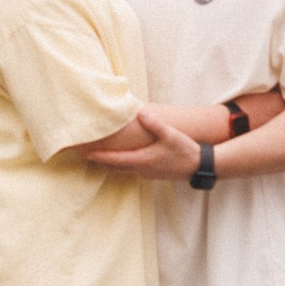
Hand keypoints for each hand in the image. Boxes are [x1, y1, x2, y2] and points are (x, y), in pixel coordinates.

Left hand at [80, 110, 201, 180]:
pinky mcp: (153, 173)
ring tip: (99, 157)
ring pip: (123, 170)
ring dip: (111, 164)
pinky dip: (122, 165)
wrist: (199, 167)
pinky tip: (123, 158)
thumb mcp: (170, 135)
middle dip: (100, 162)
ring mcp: (147, 173)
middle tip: (86, 155)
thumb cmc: (184, 150)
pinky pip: (132, 170)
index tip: (85, 153)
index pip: (115, 160)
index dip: (100, 156)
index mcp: (143, 160)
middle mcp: (142, 169)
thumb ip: (154, 123)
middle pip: (115, 167)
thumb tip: (140, 112)